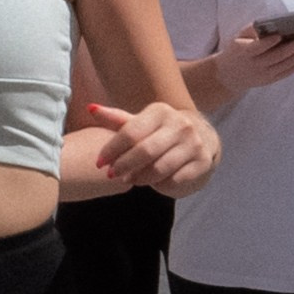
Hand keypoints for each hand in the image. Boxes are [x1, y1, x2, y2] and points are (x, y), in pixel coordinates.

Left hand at [86, 98, 221, 194]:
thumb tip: (90, 108)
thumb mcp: (141, 124)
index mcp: (161, 111)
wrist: (203, 138)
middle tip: (112, 175)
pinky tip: (154, 182)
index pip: (131, 131)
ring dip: (141, 178)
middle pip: (145, 150)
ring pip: (160, 168)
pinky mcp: (203, 162)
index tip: (99, 163)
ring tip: (132, 179)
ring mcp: (194, 143)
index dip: (112, 149)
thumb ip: (117, 119)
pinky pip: (175, 180)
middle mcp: (180, 124)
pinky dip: (160, 184)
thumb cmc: (162, 132)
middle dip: (124, 166)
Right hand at [215, 21, 293, 101]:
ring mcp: (265, 74)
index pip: (257, 47)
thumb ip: (253, 29)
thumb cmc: (237, 50)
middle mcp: (256, 65)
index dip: (268, 42)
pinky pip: (290, 71)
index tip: (280, 35)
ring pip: (287, 65)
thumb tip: (273, 23)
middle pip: (277, 56)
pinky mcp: (272, 79)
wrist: (229, 75)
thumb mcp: (238, 37)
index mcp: (245, 52)